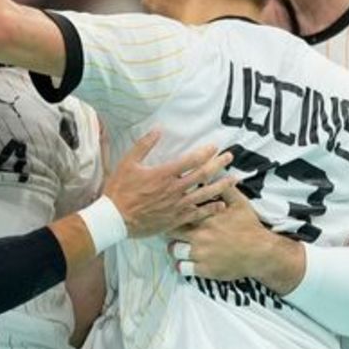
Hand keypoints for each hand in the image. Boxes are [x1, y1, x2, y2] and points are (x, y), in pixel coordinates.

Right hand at [103, 131, 234, 237]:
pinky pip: (197, 214)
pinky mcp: (175, 219)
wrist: (115, 219)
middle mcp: (174, 189)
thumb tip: (158, 129)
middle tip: (230, 156)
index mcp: (164, 174)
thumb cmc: (119, 190)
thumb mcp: (127, 163)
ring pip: (204, 194)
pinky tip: (221, 205)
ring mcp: (177, 206)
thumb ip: (143, 145)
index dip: (205, 152)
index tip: (215, 146)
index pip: (191, 160)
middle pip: (202, 174)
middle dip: (218, 164)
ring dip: (221, 185)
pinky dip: (210, 209)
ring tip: (234, 179)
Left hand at [167, 187, 304, 288]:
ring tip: (178, 247)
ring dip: (175, 249)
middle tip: (171, 231)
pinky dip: (181, 265)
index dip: (173, 212)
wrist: (261, 252)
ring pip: (173, 250)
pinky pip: (182, 268)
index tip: (170, 212)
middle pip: (171, 231)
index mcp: (206, 217)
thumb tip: (214, 177)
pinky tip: (184, 262)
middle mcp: (200, 234)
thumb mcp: (239, 203)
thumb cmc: (249, 226)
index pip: (180, 212)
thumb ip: (224, 189)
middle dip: (169, 230)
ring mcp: (201, 253)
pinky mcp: (203, 269)